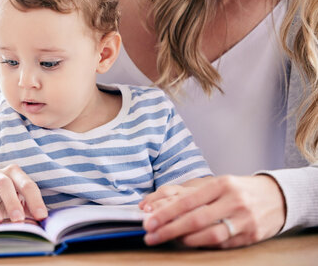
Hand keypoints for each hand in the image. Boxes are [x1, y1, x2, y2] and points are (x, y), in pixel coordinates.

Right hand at [0, 164, 47, 223]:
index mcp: (13, 173)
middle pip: (4, 183)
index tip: (41, 216)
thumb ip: (31, 209)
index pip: (26, 184)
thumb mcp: (21, 201)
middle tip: (18, 219)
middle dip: (12, 201)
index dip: (35, 200)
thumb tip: (44, 221)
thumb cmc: (8, 199)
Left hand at [142, 175, 285, 247]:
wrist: (278, 196)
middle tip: (151, 236)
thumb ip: (192, 194)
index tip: (149, 222)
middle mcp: (233, 201)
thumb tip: (159, 206)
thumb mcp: (218, 183)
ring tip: (169, 240)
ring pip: (210, 234)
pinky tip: (190, 243)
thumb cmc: (239, 189)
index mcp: (221, 184)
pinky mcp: (251, 235)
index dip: (166, 213)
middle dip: (170, 229)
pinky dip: (204, 244)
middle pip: (195, 219)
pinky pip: (223, 243)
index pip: (188, 200)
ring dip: (185, 240)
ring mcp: (244, 219)